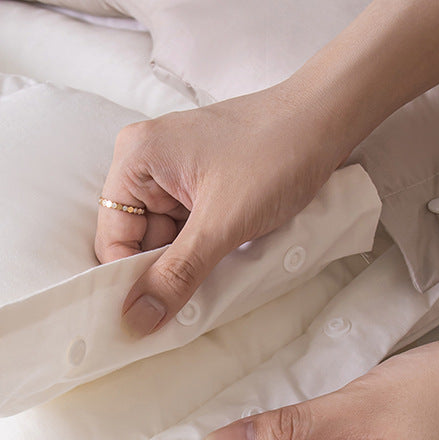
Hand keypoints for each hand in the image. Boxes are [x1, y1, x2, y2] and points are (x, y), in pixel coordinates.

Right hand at [94, 79, 347, 336]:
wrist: (327, 119)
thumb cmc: (276, 154)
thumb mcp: (223, 223)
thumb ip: (177, 274)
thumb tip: (136, 320)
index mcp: (135, 158)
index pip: (112, 237)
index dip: (128, 279)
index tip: (146, 320)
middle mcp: (147, 162)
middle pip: (136, 239)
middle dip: (160, 272)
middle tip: (183, 309)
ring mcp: (175, 172)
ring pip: (164, 237)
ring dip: (184, 262)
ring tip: (213, 278)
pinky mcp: (200, 181)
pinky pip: (187, 226)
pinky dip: (201, 248)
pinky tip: (222, 260)